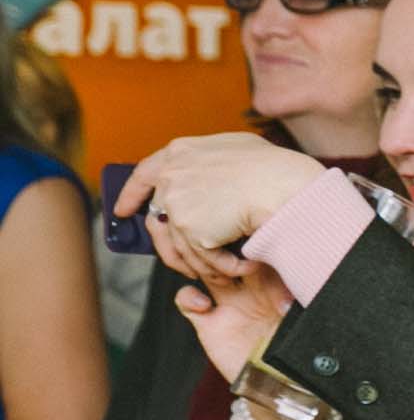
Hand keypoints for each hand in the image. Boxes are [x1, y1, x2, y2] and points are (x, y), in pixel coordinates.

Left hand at [120, 133, 326, 257]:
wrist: (285, 187)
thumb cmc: (275, 168)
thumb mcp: (235, 148)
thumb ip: (210, 161)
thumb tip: (205, 175)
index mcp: (179, 152)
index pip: (143, 175)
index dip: (130, 194)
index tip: (122, 210)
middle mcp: (171, 177)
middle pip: (158, 219)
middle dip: (168, 243)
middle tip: (186, 261)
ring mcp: (177, 204)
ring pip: (178, 247)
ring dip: (204, 263)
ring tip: (227, 271)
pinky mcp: (190, 230)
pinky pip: (203, 260)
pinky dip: (225, 268)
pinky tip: (243, 268)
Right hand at [174, 252, 295, 383]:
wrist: (279, 385)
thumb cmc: (298, 354)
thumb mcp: (306, 324)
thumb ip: (304, 302)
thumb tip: (317, 282)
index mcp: (277, 287)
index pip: (267, 257)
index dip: (265, 250)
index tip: (268, 250)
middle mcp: (251, 293)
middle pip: (234, 260)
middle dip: (233, 255)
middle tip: (239, 259)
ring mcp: (228, 306)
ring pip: (209, 273)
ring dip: (208, 269)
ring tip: (219, 277)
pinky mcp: (209, 324)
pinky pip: (188, 301)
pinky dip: (188, 297)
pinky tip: (202, 305)